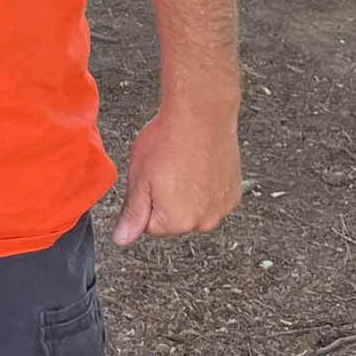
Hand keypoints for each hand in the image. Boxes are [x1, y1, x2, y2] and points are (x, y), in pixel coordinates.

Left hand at [112, 101, 242, 244]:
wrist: (201, 116)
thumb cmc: (167, 142)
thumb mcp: (139, 178)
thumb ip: (132, 214)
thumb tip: (122, 240)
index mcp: (177, 221)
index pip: (150, 226)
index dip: (144, 201)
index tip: (149, 179)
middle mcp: (205, 221)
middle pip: (174, 219)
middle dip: (165, 200)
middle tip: (164, 170)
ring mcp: (223, 208)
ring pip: (193, 209)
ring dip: (186, 193)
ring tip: (181, 165)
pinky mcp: (233, 194)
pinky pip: (211, 198)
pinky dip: (204, 186)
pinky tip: (198, 165)